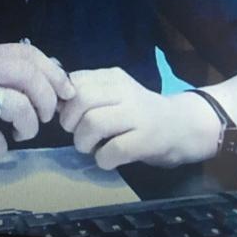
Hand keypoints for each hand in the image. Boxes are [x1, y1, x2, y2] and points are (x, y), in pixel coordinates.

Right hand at [0, 43, 75, 158]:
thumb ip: (13, 73)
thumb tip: (58, 80)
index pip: (30, 53)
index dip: (54, 73)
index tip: (66, 94)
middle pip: (29, 76)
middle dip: (46, 100)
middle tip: (45, 117)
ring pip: (17, 105)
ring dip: (29, 126)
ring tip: (23, 133)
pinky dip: (2, 148)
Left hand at [59, 68, 220, 168]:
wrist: (184, 126)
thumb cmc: (140, 113)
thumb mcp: (115, 94)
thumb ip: (87, 92)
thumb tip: (52, 96)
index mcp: (113, 77)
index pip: (74, 81)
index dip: (63, 103)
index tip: (68, 116)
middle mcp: (125, 91)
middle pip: (80, 99)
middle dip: (69, 122)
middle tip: (76, 133)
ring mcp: (138, 114)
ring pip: (93, 123)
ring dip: (83, 143)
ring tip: (92, 148)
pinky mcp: (147, 140)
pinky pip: (112, 151)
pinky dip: (103, 160)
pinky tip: (109, 159)